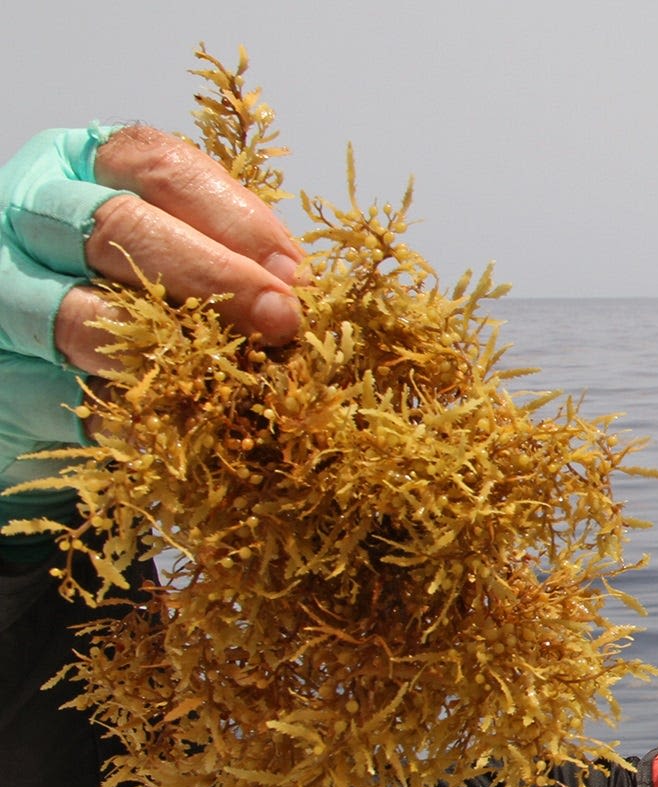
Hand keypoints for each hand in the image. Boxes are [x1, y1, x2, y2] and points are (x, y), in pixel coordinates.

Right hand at [0, 124, 303, 515]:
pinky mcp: (3, 377)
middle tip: (279, 320)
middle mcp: (28, 216)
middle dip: (212, 275)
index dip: (232, 215)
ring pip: (76, 311)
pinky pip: (71, 396)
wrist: (44, 389)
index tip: (292, 272)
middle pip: (115, 225)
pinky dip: (139, 413)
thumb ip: (230, 260)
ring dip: (170, 348)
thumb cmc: (126, 307)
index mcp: (79, 167)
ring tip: (233, 375)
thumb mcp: (175, 260)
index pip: (153, 163)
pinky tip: (192, 424)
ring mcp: (3, 294)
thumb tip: (300, 292)